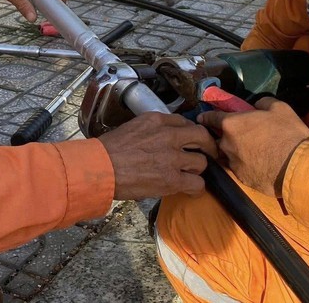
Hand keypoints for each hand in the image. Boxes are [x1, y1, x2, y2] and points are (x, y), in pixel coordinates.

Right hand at [98, 112, 218, 199]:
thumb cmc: (110, 149)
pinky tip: (189, 188)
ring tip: (190, 174)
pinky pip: (197, 183)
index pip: (184, 122)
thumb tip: (161, 137)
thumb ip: (151, 129)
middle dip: (206, 146)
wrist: (101, 168)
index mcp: (157, 120)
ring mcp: (173, 158)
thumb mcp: (133, 127)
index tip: (189, 141)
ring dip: (197, 169)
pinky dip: (195, 187)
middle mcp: (169, 135)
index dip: (189, 133)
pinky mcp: (173, 179)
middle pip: (202, 136)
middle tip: (205, 154)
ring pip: (202, 162)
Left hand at [198, 97, 308, 196]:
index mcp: (231, 124)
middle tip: (238, 137)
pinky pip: (238, 168)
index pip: (211, 118)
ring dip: (233, 152)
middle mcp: (226, 144)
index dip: (206, 117)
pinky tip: (255, 165)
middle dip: (225, 137)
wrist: (296, 168)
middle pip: (219, 139)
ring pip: (227, 155)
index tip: (201, 118)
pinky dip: (243, 166)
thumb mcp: (279, 108)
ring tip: (248, 153)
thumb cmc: (287, 134)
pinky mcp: (241, 178)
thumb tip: (257, 106)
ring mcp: (232, 163)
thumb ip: (263, 103)